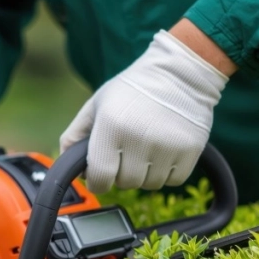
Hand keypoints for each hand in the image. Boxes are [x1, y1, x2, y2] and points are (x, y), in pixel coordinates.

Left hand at [60, 22, 233, 193]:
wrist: (181, 73)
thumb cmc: (134, 89)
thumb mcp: (98, 104)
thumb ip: (75, 135)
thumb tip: (68, 167)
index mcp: (112, 126)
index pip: (100, 177)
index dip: (98, 182)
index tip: (101, 176)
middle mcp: (140, 138)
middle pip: (126, 183)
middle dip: (123, 173)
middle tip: (128, 151)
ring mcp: (168, 145)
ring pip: (150, 184)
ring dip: (146, 173)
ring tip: (148, 147)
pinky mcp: (190, 150)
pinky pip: (174, 180)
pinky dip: (168, 172)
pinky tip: (166, 149)